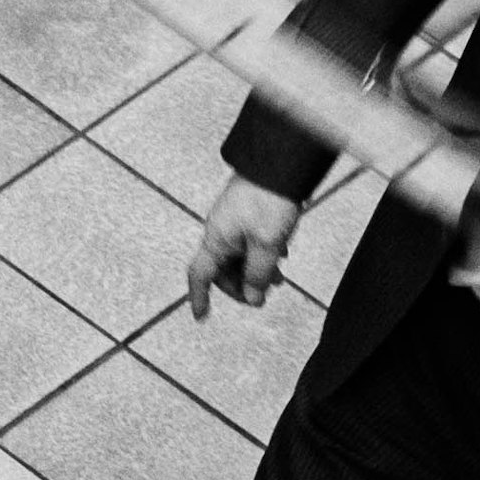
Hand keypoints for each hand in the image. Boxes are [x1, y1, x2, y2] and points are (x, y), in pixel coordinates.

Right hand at [187, 180, 301, 317]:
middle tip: (262, 296)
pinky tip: (281, 254)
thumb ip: (258, 275)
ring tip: (279, 278)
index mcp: (216, 239)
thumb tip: (253, 298)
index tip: (201, 316)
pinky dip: (261, 253)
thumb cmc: (270, 200)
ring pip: (238, 255)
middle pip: (222, 269)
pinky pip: (247, 240)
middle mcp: (219, 230)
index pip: (200, 275)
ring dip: (255, 270)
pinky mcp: (244, 211)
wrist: (279, 163)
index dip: (199, 297)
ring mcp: (231, 220)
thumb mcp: (267, 245)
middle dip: (241, 286)